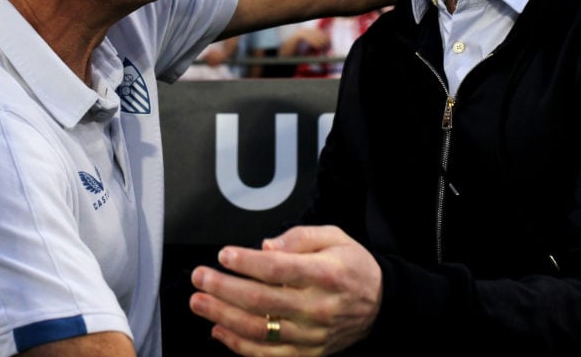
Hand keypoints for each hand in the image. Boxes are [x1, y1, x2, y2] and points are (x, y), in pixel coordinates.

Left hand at [190, 225, 381, 356]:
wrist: (380, 303)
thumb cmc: (352, 267)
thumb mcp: (334, 237)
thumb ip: (299, 237)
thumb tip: (264, 246)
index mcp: (326, 274)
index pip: (278, 269)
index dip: (247, 263)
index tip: (224, 255)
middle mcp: (317, 307)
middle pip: (262, 301)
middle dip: (224, 289)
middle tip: (200, 277)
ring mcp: (311, 335)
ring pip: (259, 331)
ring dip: (223, 317)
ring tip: (200, 302)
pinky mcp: (306, 353)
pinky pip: (267, 355)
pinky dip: (238, 345)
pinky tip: (218, 330)